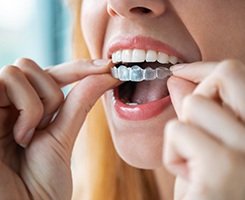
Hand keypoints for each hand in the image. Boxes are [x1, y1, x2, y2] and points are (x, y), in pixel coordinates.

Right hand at [0, 58, 117, 199]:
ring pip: (18, 70)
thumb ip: (79, 103)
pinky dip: (26, 108)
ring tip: (27, 137)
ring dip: (36, 104)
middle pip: (30, 66)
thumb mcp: (63, 138)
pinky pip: (6, 81)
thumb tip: (105, 74)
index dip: (78, 67)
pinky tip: (19, 137)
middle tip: (45, 127)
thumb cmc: (40, 184)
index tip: (108, 66)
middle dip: (49, 94)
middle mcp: (6, 105)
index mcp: (25, 110)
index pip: (50, 76)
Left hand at [164, 60, 244, 199]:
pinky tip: (191, 179)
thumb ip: (199, 111)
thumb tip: (178, 79)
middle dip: (197, 96)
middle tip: (194, 129)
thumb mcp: (208, 145)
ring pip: (193, 105)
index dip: (204, 68)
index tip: (181, 71)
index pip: (237, 73)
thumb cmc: (210, 189)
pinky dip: (173, 154)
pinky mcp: (223, 167)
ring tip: (195, 164)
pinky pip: (177, 131)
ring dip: (183, 135)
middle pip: (225, 75)